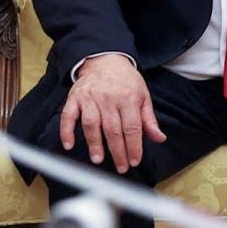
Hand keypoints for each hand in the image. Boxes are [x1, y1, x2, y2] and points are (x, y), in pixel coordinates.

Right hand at [60, 55, 164, 173]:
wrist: (105, 60)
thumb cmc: (126, 81)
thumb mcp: (143, 96)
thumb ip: (149, 119)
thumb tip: (159, 138)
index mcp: (129, 98)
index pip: (132, 127)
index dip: (134, 146)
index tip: (134, 161)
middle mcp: (109, 99)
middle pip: (113, 129)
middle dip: (117, 151)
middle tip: (120, 167)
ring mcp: (90, 98)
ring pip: (91, 125)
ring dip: (94, 144)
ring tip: (98, 160)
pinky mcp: (74, 98)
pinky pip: (68, 116)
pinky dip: (67, 131)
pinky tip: (69, 145)